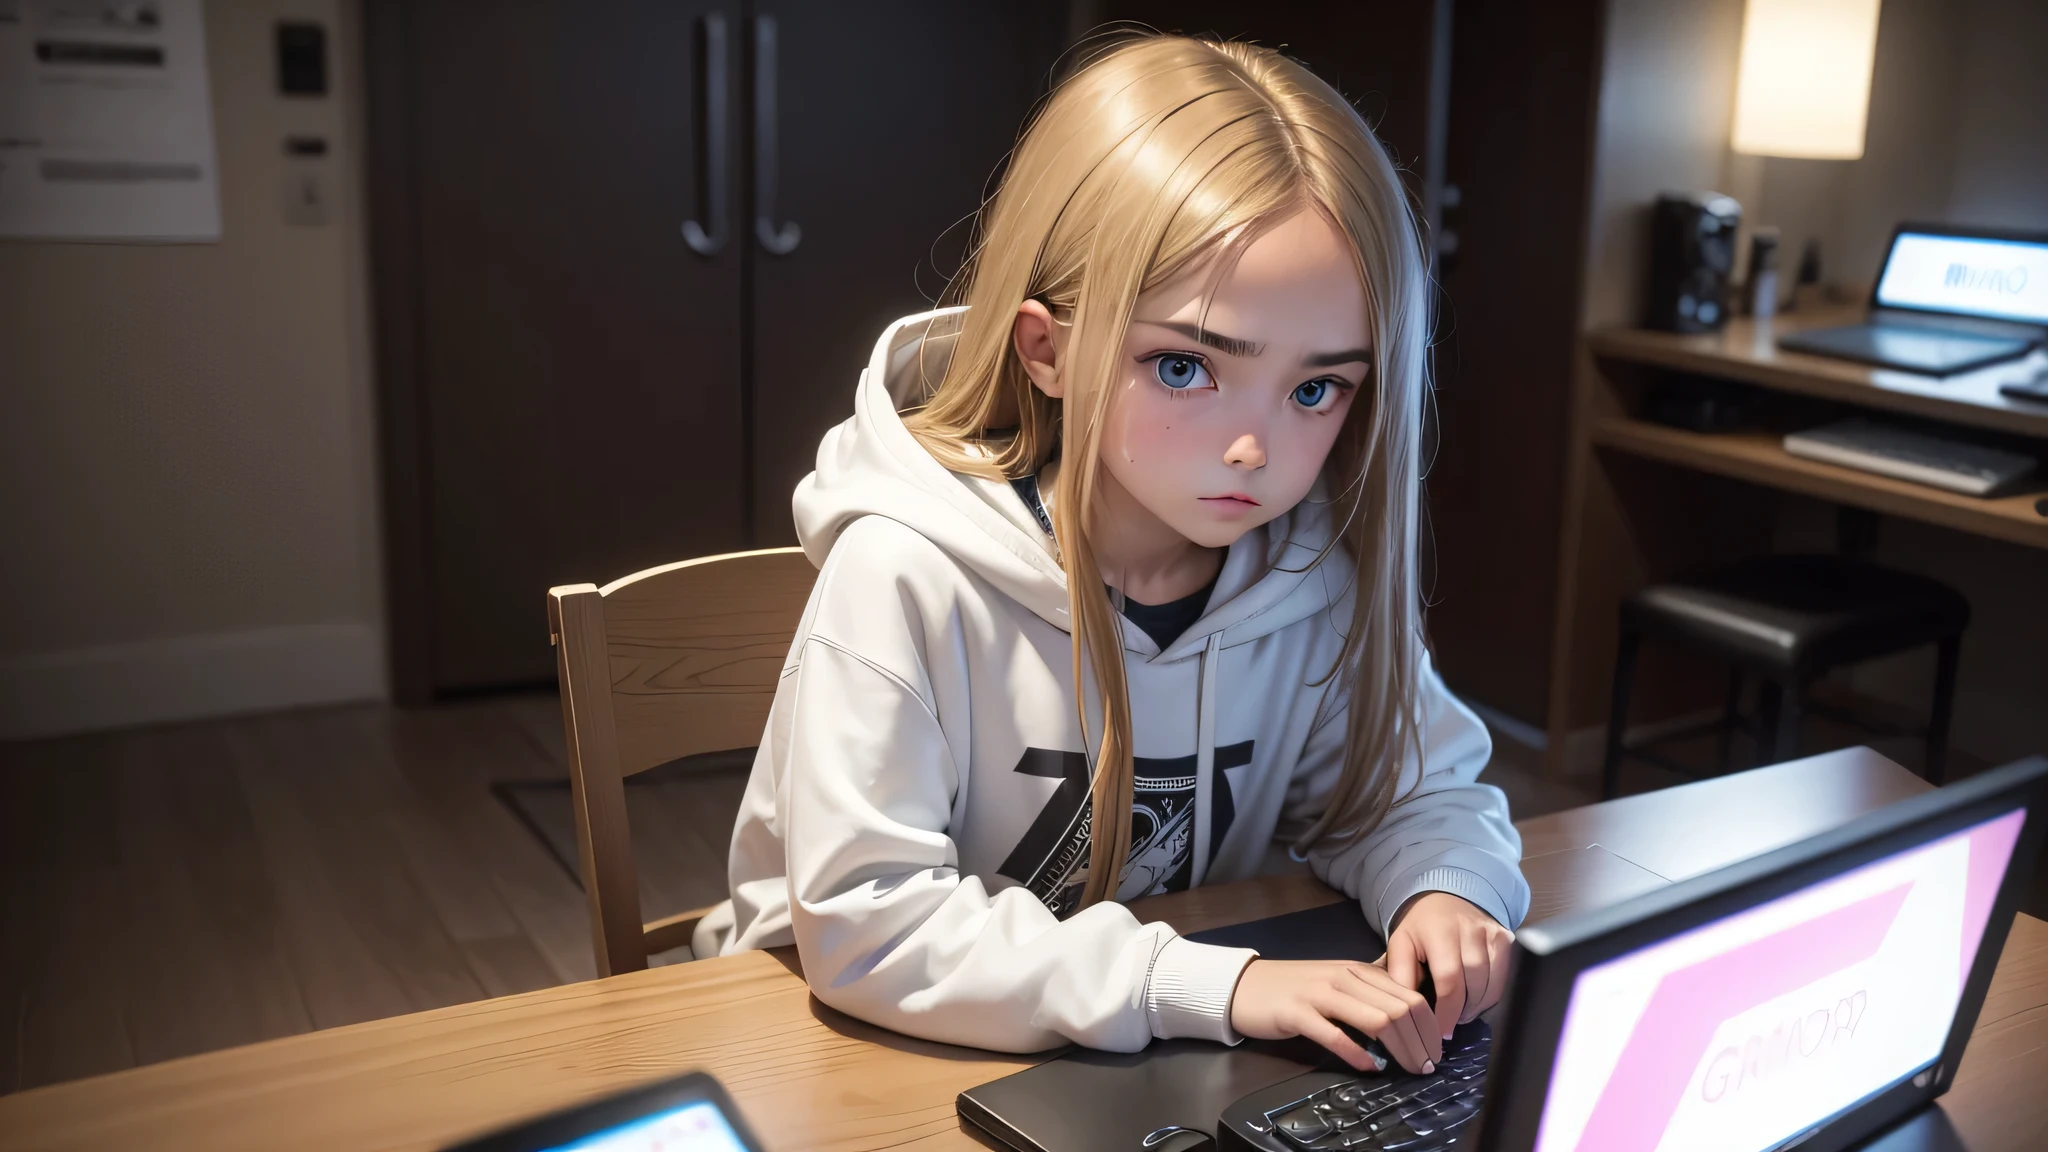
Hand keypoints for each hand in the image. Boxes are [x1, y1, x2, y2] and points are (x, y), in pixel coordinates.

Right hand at [1228, 958, 1441, 1073]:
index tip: (1435, 1051)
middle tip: (1426, 1067)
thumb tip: (1409, 1007)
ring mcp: (1320, 994)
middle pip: (1399, 1009)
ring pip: (1376, 1020)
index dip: (1429, 1026)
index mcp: (1358, 970)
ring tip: (1408, 1069)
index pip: (1409, 994)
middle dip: (1420, 1042)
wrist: (1245, 986)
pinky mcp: (1297, 1013)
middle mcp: (1344, 978)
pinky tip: (1370, 1067)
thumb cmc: (1294, 987)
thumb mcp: (1337, 980)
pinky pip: (1335, 1035)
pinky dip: (1358, 1054)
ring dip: (1399, 1050)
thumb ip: (1369, 989)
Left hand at [1385, 892, 1512, 1039]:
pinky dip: (1493, 994)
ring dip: (1479, 1006)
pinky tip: (1478, 999)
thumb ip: (1401, 976)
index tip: (1441, 1033)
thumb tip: (1408, 1012)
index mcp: (1439, 932)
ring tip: (1463, 1013)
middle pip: (1475, 985)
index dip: (1447, 1012)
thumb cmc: (1420, 929)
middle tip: (1452, 1024)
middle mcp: (1470, 929)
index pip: (1449, 981)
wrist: (1445, 900)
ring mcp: (1492, 932)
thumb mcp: (1400, 946)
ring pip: (1493, 984)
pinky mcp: (1506, 937)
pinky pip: (1505, 977)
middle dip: (1463, 1011)